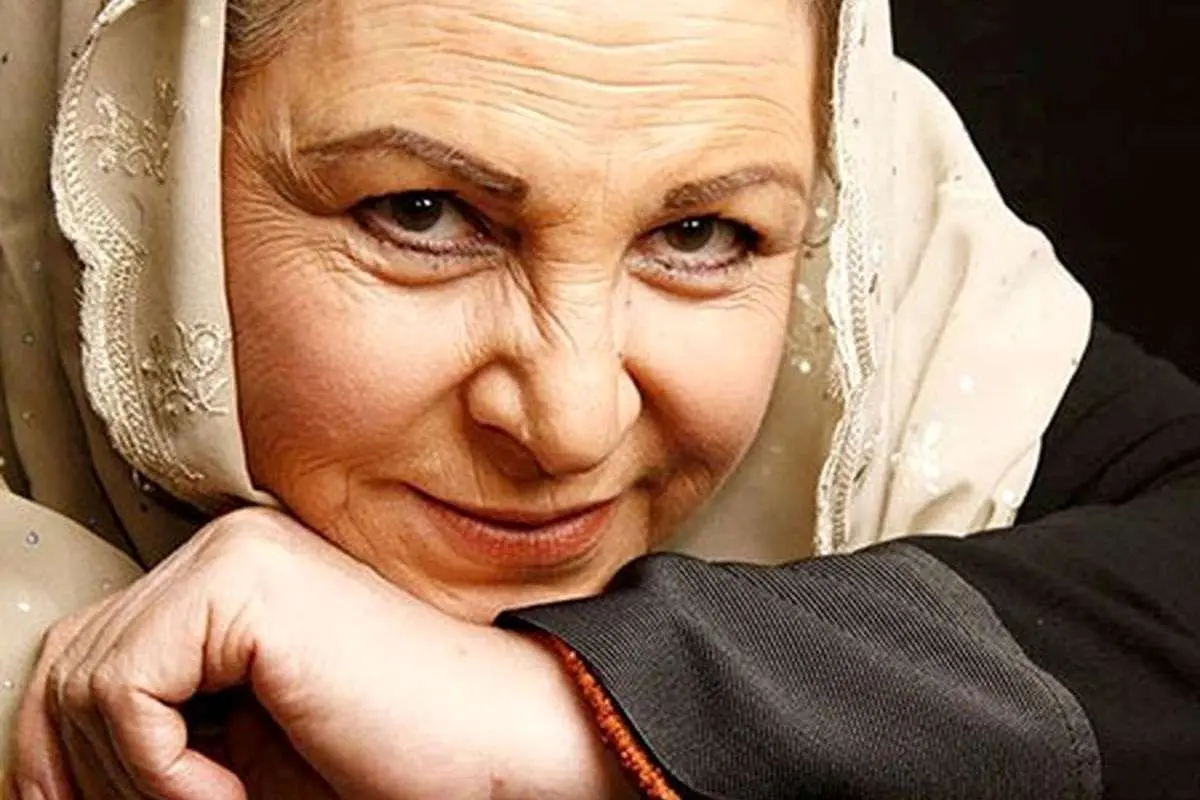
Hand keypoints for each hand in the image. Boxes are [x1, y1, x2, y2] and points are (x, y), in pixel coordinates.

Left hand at [9, 508, 625, 799]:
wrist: (504, 744)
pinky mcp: (247, 581)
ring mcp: (237, 552)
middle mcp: (227, 547)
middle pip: (75, 661)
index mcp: (233, 581)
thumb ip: (156, 741)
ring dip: (131, 782)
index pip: (94, 653)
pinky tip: (230, 795)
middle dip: (80, 771)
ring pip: (89, 680)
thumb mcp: (238, 758)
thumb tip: (38, 778)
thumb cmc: (395, 757)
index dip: (60, 752)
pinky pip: (128, 687)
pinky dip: (157, 769)